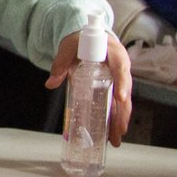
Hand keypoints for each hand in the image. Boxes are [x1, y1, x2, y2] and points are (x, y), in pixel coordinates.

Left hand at [45, 32, 132, 146]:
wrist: (89, 38)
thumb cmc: (81, 41)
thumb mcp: (68, 47)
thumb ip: (60, 63)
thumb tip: (51, 83)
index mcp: (113, 53)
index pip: (120, 68)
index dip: (122, 83)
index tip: (121, 98)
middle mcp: (121, 67)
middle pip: (125, 91)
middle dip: (122, 113)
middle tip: (119, 130)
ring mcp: (119, 79)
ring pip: (123, 102)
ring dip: (120, 121)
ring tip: (115, 139)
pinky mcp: (114, 87)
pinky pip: (116, 104)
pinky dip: (114, 118)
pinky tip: (111, 133)